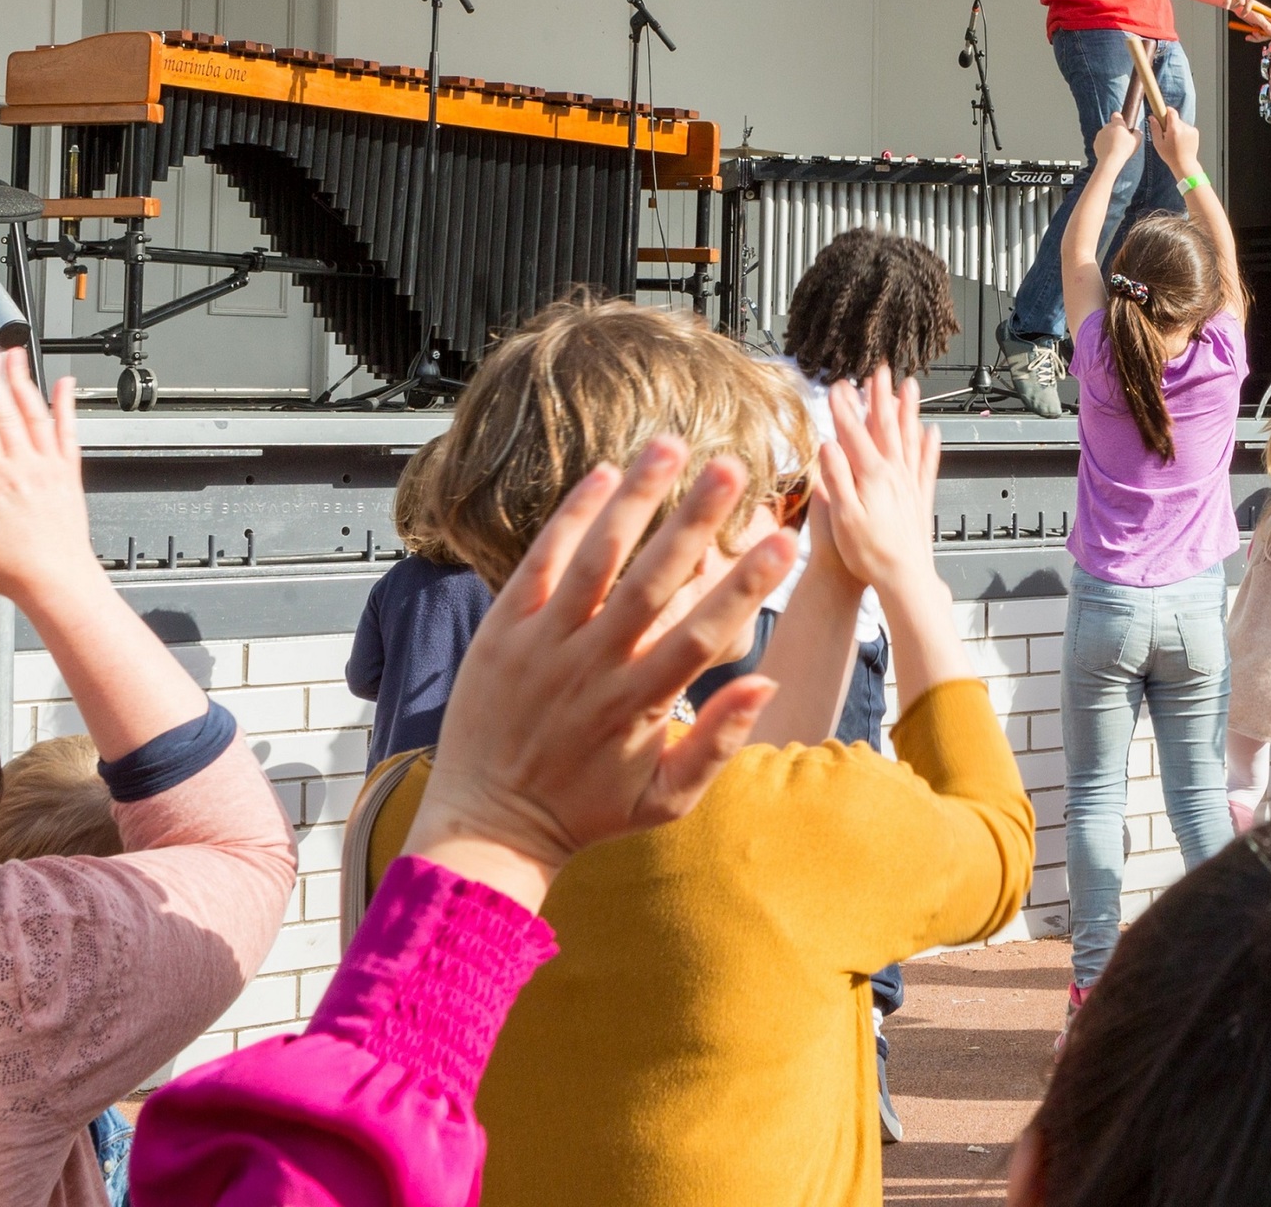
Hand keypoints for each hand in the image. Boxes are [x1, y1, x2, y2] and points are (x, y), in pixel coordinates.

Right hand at [0, 317, 97, 612]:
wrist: (60, 581)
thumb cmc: (12, 567)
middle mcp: (27, 467)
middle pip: (6, 411)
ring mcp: (51, 467)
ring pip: (37, 415)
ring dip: (23, 381)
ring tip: (12, 353)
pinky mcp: (69, 473)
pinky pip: (68, 433)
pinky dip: (65, 406)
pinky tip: (64, 383)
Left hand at [402, 437, 801, 911]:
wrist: (486, 823)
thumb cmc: (586, 811)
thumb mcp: (665, 801)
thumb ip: (718, 744)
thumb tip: (766, 683)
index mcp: (638, 706)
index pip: (701, 635)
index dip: (744, 587)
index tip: (783, 541)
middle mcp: (592, 667)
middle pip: (651, 583)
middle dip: (695, 522)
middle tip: (732, 468)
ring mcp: (542, 645)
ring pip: (596, 559)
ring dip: (635, 499)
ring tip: (671, 446)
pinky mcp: (501, 631)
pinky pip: (539, 563)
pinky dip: (571, 518)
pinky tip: (605, 474)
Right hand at [812, 371, 946, 602]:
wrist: (904, 578)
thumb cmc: (869, 554)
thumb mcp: (843, 517)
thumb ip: (836, 478)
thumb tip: (828, 446)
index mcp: (872, 476)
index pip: (854, 433)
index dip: (843, 408)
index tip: (837, 386)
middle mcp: (895, 474)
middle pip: (886, 427)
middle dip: (881, 397)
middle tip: (880, 371)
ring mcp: (910, 484)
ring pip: (910, 438)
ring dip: (908, 411)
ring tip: (910, 388)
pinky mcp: (920, 498)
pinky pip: (927, 463)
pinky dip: (930, 445)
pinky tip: (932, 432)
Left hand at [1091, 108, 1140, 172]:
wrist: (1110, 161)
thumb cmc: (1124, 149)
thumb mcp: (1136, 140)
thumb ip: (1138, 133)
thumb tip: (1137, 130)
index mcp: (1117, 123)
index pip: (1116, 114)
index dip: (1120, 118)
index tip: (1123, 124)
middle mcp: (1107, 126)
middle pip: (1112, 125)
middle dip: (1116, 131)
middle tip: (1122, 140)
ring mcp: (1100, 134)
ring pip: (1106, 134)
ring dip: (1110, 138)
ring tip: (1117, 148)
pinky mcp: (1096, 143)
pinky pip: (1102, 142)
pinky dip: (1105, 145)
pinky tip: (1111, 152)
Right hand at [1150, 108, 1204, 184]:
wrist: (1184, 164)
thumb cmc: (1170, 156)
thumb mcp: (1158, 143)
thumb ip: (1155, 128)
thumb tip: (1152, 117)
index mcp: (1174, 129)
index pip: (1171, 111)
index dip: (1166, 110)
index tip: (1161, 113)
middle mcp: (1184, 127)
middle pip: (1175, 118)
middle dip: (1170, 123)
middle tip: (1165, 133)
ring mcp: (1191, 130)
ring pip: (1180, 123)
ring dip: (1176, 128)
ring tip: (1174, 140)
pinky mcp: (1195, 132)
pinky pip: (1186, 127)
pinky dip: (1182, 132)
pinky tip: (1180, 141)